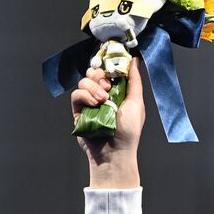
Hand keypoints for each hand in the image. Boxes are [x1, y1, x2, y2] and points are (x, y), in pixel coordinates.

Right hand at [70, 56, 144, 187]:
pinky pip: (76, 94)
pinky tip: (94, 104)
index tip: (110, 64)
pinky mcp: (78, 111)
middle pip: (93, 72)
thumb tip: (135, 60)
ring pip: (84, 81)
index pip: (108, 70)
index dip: (108, 64)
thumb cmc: (128, 131)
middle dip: (99, 75)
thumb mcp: (136, 103)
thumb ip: (134, 81)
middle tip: (107, 85)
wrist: (115, 152)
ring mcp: (89, 103)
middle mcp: (102, 95)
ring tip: (103, 100)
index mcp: (117, 91)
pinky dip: (85, 96)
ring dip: (93, 87)